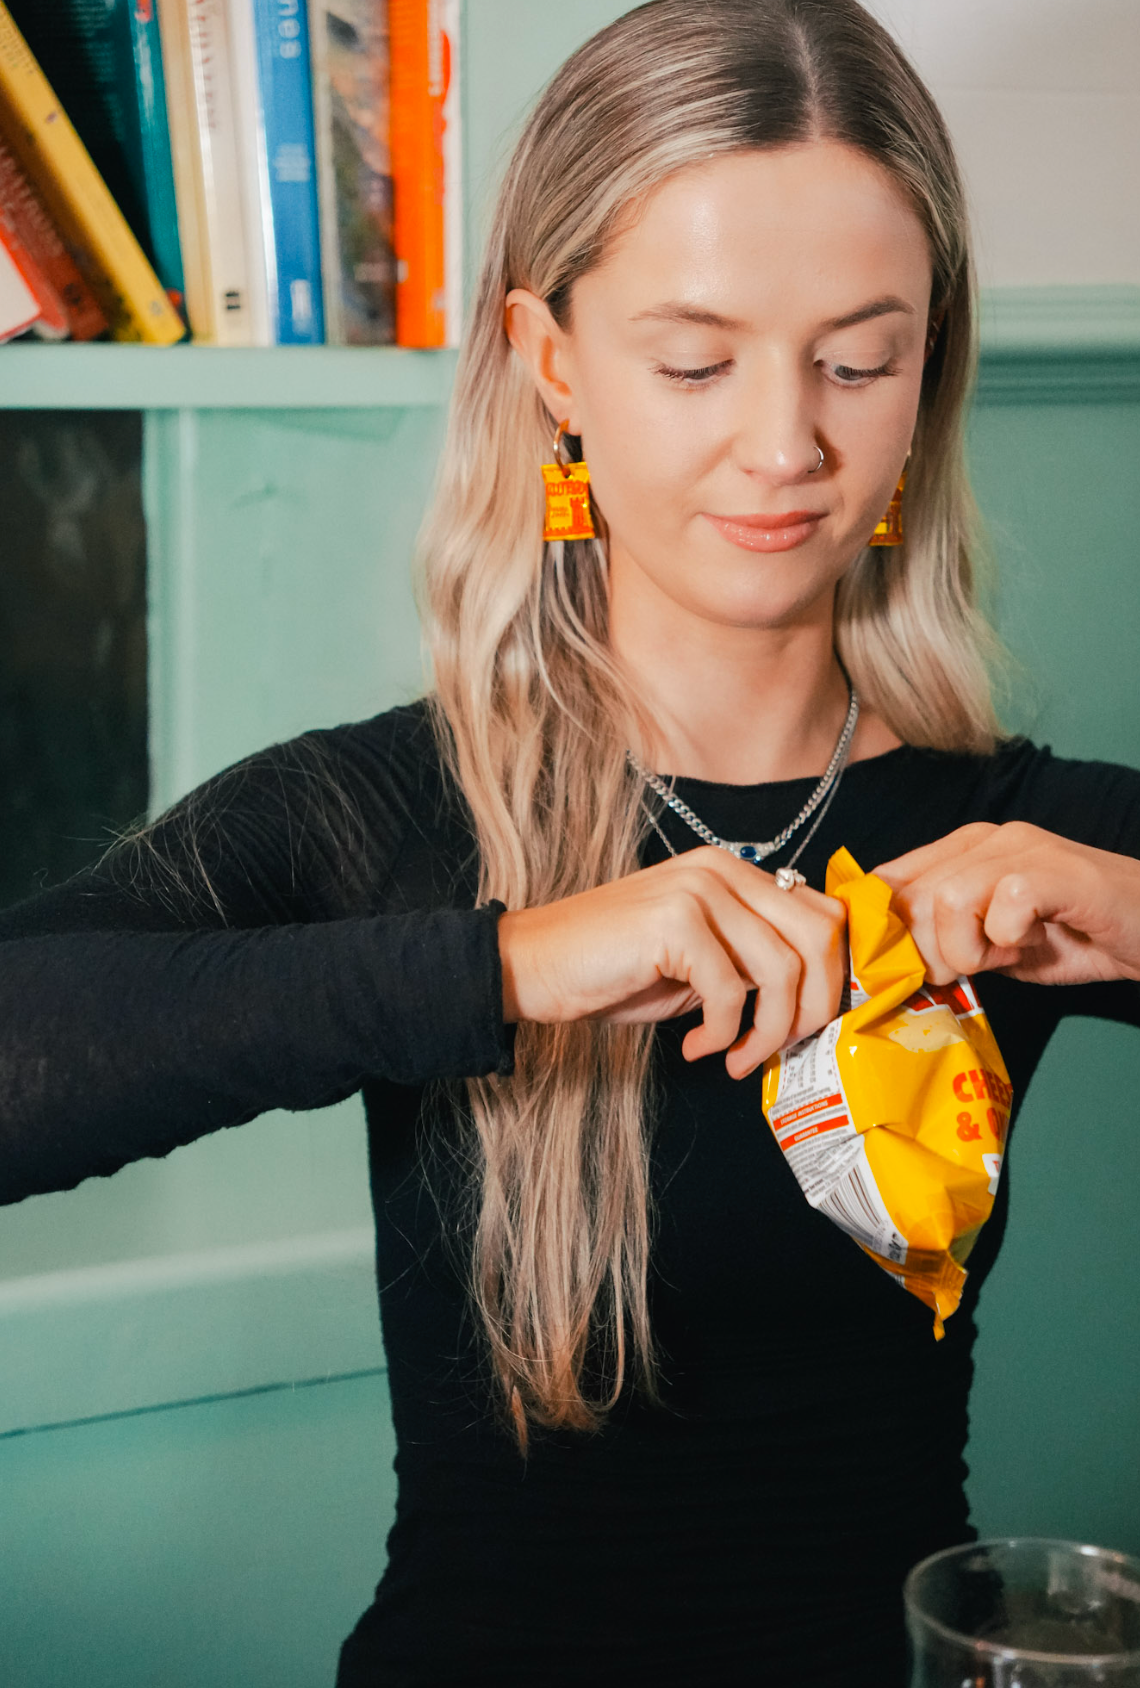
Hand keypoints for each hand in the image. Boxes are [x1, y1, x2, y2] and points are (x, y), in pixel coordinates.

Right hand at [497, 845, 845, 1077]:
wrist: (534, 965)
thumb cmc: (615, 970)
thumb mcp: (700, 961)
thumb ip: (752, 959)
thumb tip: (817, 995)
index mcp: (734, 872)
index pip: (824, 913)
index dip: (833, 976)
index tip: (809, 1024)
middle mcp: (722, 870)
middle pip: (818, 937)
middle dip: (812, 1008)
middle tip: (782, 1048)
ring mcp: (699, 890)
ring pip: (782, 970)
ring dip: (767, 1032)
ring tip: (736, 1057)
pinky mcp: (676, 922)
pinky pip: (731, 992)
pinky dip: (723, 1033)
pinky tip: (697, 1046)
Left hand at [873, 822, 1139, 987]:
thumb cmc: (1074, 937)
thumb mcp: (992, 943)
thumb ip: (944, 940)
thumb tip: (890, 964)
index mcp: (963, 850)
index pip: (887, 880)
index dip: (882, 932)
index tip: (899, 970)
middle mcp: (987, 839)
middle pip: (912, 897)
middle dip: (930, 953)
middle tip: (970, 967)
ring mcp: (1024, 849)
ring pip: (949, 900)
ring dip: (970, 949)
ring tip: (1006, 954)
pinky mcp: (1057, 870)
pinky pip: (1003, 906)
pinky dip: (1010, 940)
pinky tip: (1035, 941)